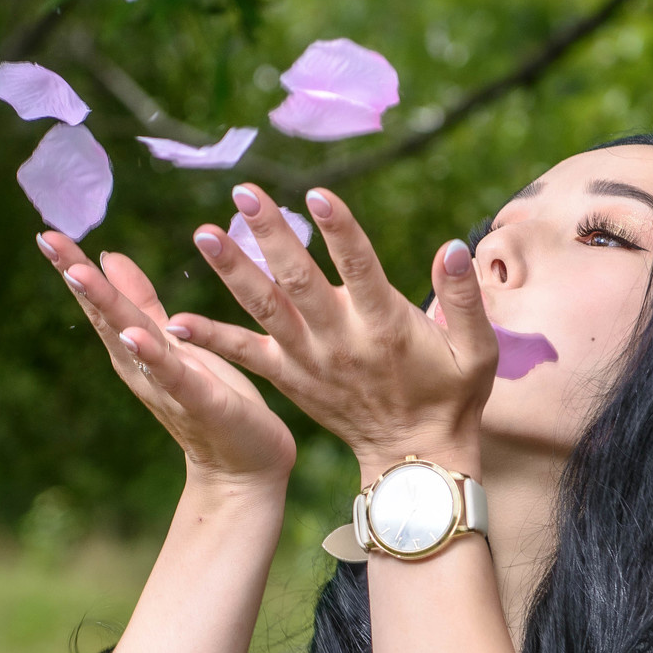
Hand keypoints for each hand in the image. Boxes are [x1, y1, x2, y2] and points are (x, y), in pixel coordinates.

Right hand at [37, 231, 298, 490]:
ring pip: (132, 341)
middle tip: (49, 242)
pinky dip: (154, 357)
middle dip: (79, 279)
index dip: (76, 267)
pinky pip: (175, 377)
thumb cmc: (212, 400)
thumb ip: (142, 302)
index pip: (104, 302)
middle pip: (107, 316)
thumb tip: (107, 257)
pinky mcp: (203, 404)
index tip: (48, 234)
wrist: (243, 468)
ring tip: (80, 275)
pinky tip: (134, 336)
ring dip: (107, 308)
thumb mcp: (176, 341)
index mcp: (139, 348)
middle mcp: (143, 367)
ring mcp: (169, 387)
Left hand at [166, 184, 495, 480]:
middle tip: (244, 193)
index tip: (317, 193)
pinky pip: (246, 356)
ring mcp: (309, 360)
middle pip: (300, 282)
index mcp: (386, 326)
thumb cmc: (451, 395)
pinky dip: (211, 339)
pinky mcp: (289, 377)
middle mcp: (340, 341)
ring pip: (266, 310)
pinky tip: (175, 321)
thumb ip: (464, 298)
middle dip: (271, 236)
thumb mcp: (477, 351)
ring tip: (203, 234)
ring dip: (233, 271)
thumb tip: (452, 247)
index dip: (340, 231)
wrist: (415, 459)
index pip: (360, 268)